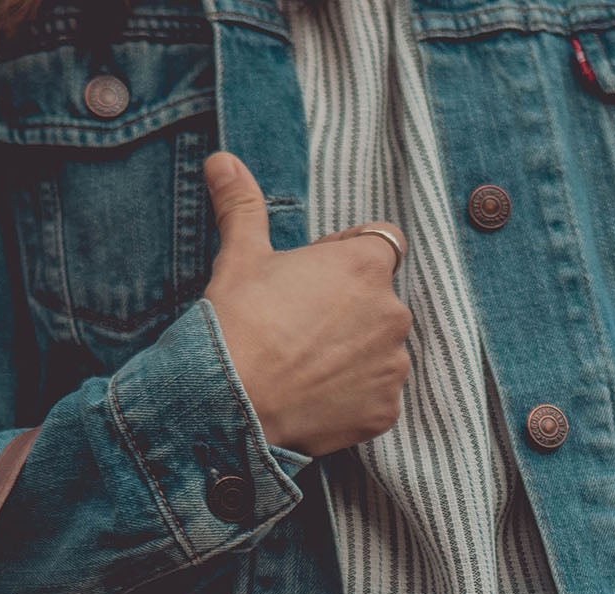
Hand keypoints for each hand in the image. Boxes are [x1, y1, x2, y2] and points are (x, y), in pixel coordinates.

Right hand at [201, 150, 409, 455]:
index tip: (312, 277)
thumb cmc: (237, 322)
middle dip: (349, 310)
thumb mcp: (240, 256)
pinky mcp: (385, 412)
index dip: (347, 256)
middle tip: (297, 327)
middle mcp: (393, 313)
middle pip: (379, 302)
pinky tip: (314, 397)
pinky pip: (376, 397)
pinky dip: (353, 397)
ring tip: (303, 365)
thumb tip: (222, 160)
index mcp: (367, 265)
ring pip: (379, 350)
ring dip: (353, 354)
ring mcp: (393, 366)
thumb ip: (243, 204)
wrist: (229, 402)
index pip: (382, 243)